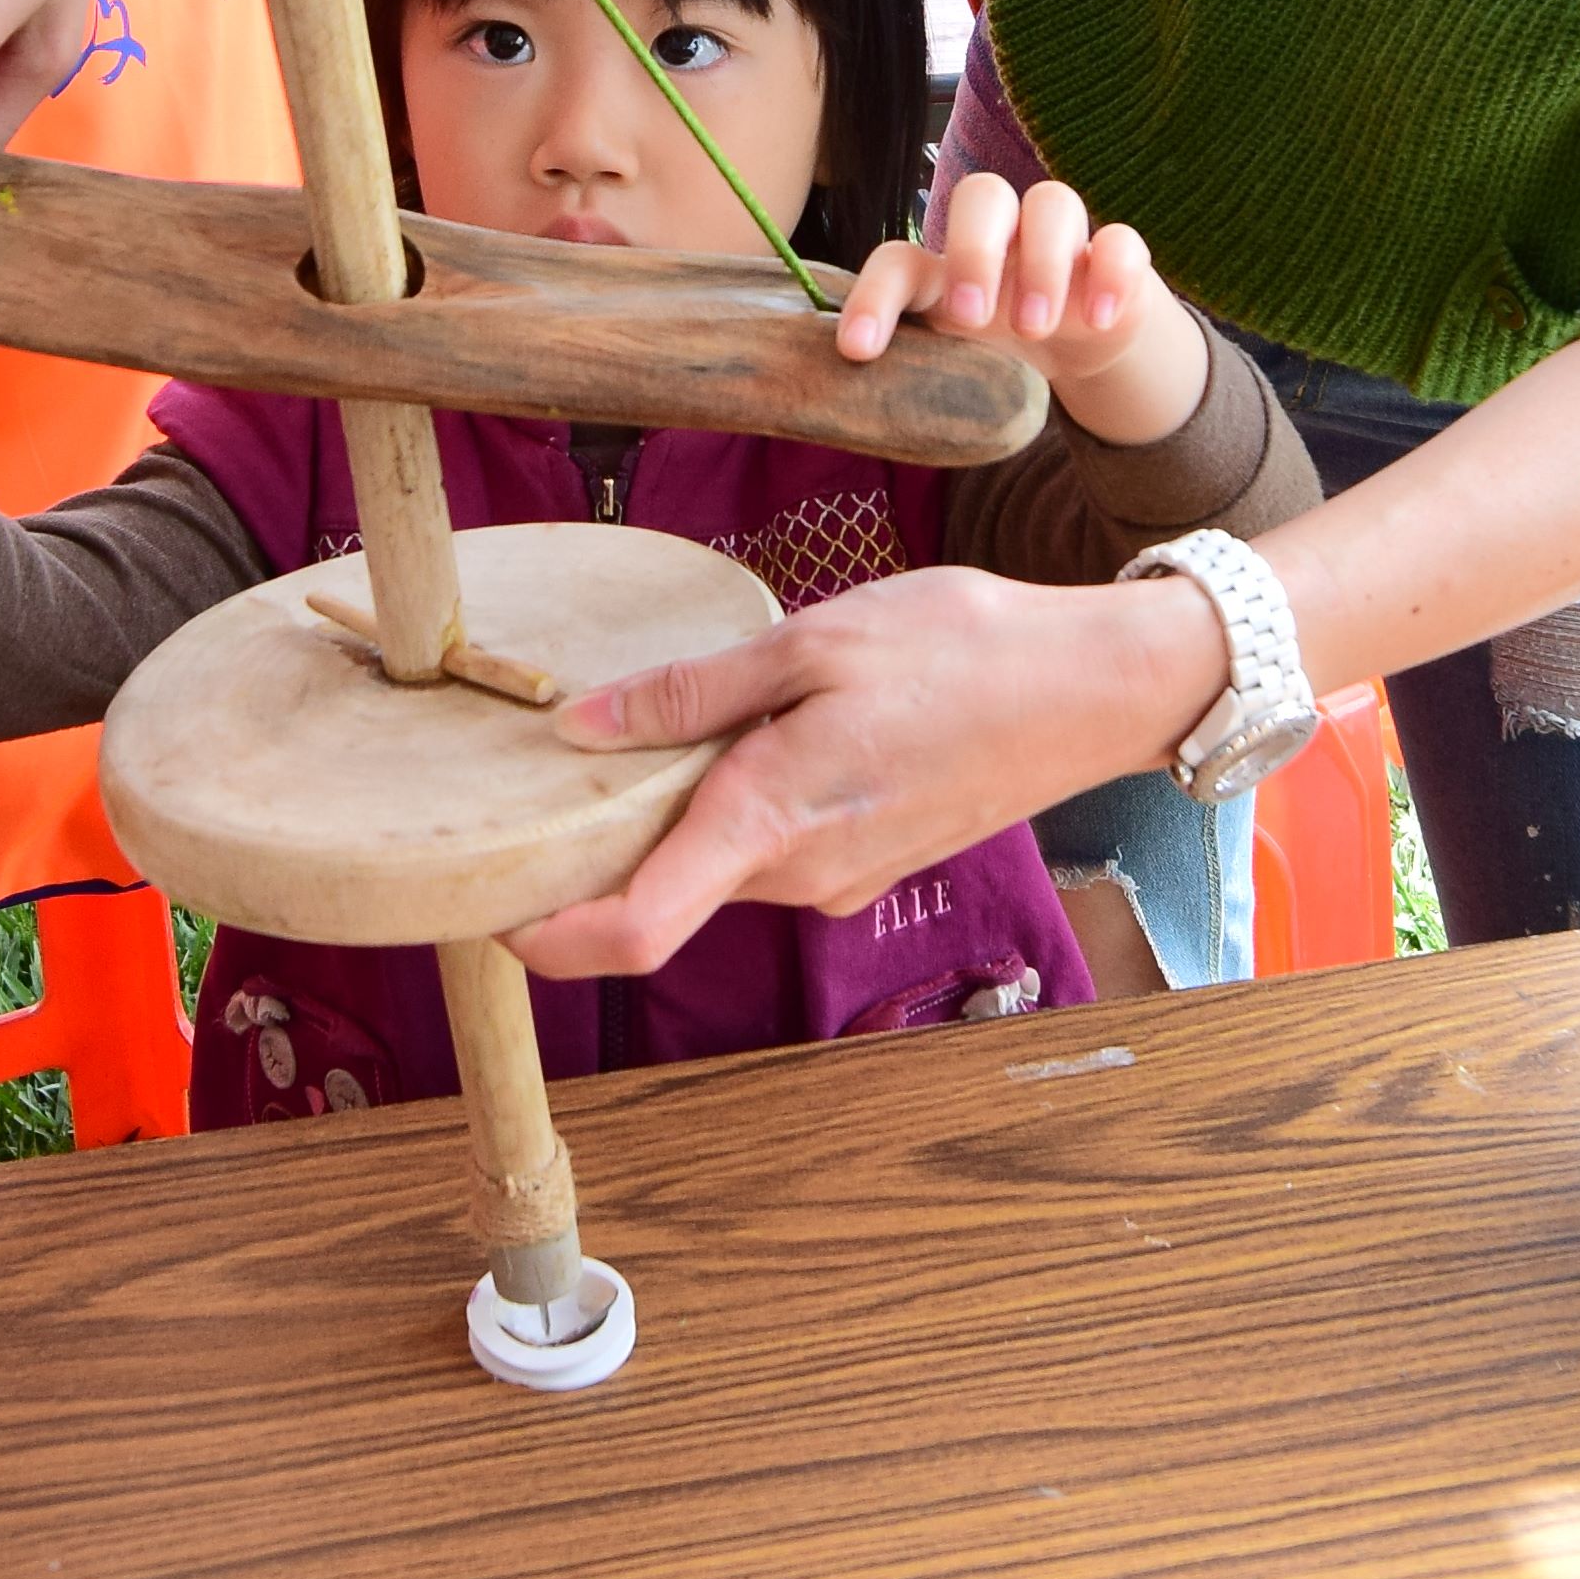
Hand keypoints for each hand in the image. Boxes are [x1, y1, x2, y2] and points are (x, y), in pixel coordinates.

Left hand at [509, 564, 1228, 977]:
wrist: (1096, 687)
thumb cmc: (965, 649)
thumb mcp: (814, 640)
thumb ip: (696, 693)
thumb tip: (584, 730)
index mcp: (771, 819)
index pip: (633, 929)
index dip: (546, 938)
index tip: (484, 908)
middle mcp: (801, 875)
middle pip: (660, 898)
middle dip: (593, 860)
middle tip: (535, 786)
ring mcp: (839, 877)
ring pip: (714, 872)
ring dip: (667, 826)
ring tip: (643, 734)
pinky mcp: (868, 862)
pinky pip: (766, 854)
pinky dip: (728, 816)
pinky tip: (739, 737)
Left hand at [836, 174, 1195, 444]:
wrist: (1081, 342)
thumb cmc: (1000, 346)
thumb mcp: (956, 361)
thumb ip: (916, 373)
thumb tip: (858, 415)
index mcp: (946, 265)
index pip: (900, 260)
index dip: (873, 298)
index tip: (858, 351)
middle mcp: (1002, 235)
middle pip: (983, 194)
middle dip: (974, 252)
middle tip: (973, 318)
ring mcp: (1062, 239)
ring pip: (1053, 202)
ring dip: (1042, 262)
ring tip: (1036, 326)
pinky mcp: (1117, 256)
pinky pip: (1121, 239)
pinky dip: (1111, 273)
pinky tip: (1099, 321)